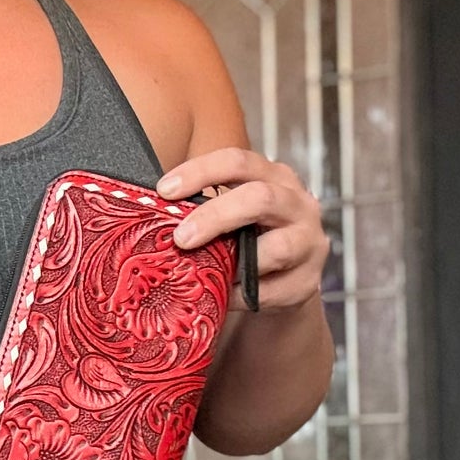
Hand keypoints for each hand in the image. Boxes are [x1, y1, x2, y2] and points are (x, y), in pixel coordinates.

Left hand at [158, 147, 327, 310]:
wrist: (285, 284)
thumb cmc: (248, 240)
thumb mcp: (232, 215)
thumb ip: (204, 208)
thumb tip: (150, 212)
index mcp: (273, 176)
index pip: (238, 162)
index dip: (200, 172)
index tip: (164, 190)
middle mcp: (297, 202)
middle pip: (260, 198)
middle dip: (216, 216)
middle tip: (181, 238)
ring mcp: (309, 241)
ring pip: (276, 248)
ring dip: (234, 264)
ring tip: (206, 274)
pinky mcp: (310, 281)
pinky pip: (270, 291)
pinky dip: (240, 296)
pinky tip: (222, 297)